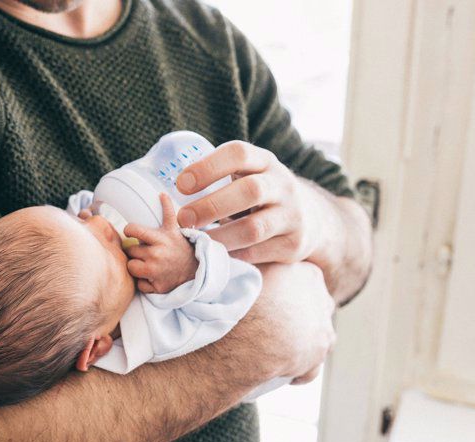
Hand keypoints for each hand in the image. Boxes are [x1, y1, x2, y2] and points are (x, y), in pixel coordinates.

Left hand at [123, 193, 198, 293]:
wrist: (198, 271)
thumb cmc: (181, 248)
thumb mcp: (175, 229)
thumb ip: (167, 212)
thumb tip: (161, 193)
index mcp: (160, 238)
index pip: (132, 230)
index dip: (129, 231)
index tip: (131, 232)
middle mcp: (157, 254)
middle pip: (130, 250)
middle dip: (135, 251)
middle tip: (145, 251)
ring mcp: (156, 272)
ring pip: (131, 267)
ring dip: (136, 266)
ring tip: (146, 263)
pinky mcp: (157, 287)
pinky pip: (139, 284)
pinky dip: (143, 281)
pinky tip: (152, 276)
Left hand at [175, 141, 340, 265]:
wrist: (309, 218)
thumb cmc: (258, 194)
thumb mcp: (246, 175)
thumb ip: (216, 176)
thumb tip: (165, 190)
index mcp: (265, 161)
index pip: (239, 154)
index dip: (208, 167)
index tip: (181, 184)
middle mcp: (282, 185)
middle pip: (249, 191)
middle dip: (211, 206)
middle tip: (183, 218)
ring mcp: (291, 215)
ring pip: (254, 228)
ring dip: (219, 237)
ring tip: (196, 241)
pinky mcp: (293, 243)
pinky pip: (258, 252)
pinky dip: (232, 255)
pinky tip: (214, 254)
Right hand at [248, 262, 336, 381]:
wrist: (251, 334)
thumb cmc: (246, 298)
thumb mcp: (250, 268)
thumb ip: (258, 263)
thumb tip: (246, 258)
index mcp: (309, 274)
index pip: (305, 278)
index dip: (289, 289)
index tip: (273, 297)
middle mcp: (322, 300)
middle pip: (316, 306)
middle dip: (301, 314)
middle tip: (276, 322)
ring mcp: (323, 329)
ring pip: (318, 335)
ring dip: (303, 342)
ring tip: (278, 348)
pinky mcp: (318, 355)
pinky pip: (312, 366)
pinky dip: (300, 371)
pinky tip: (285, 372)